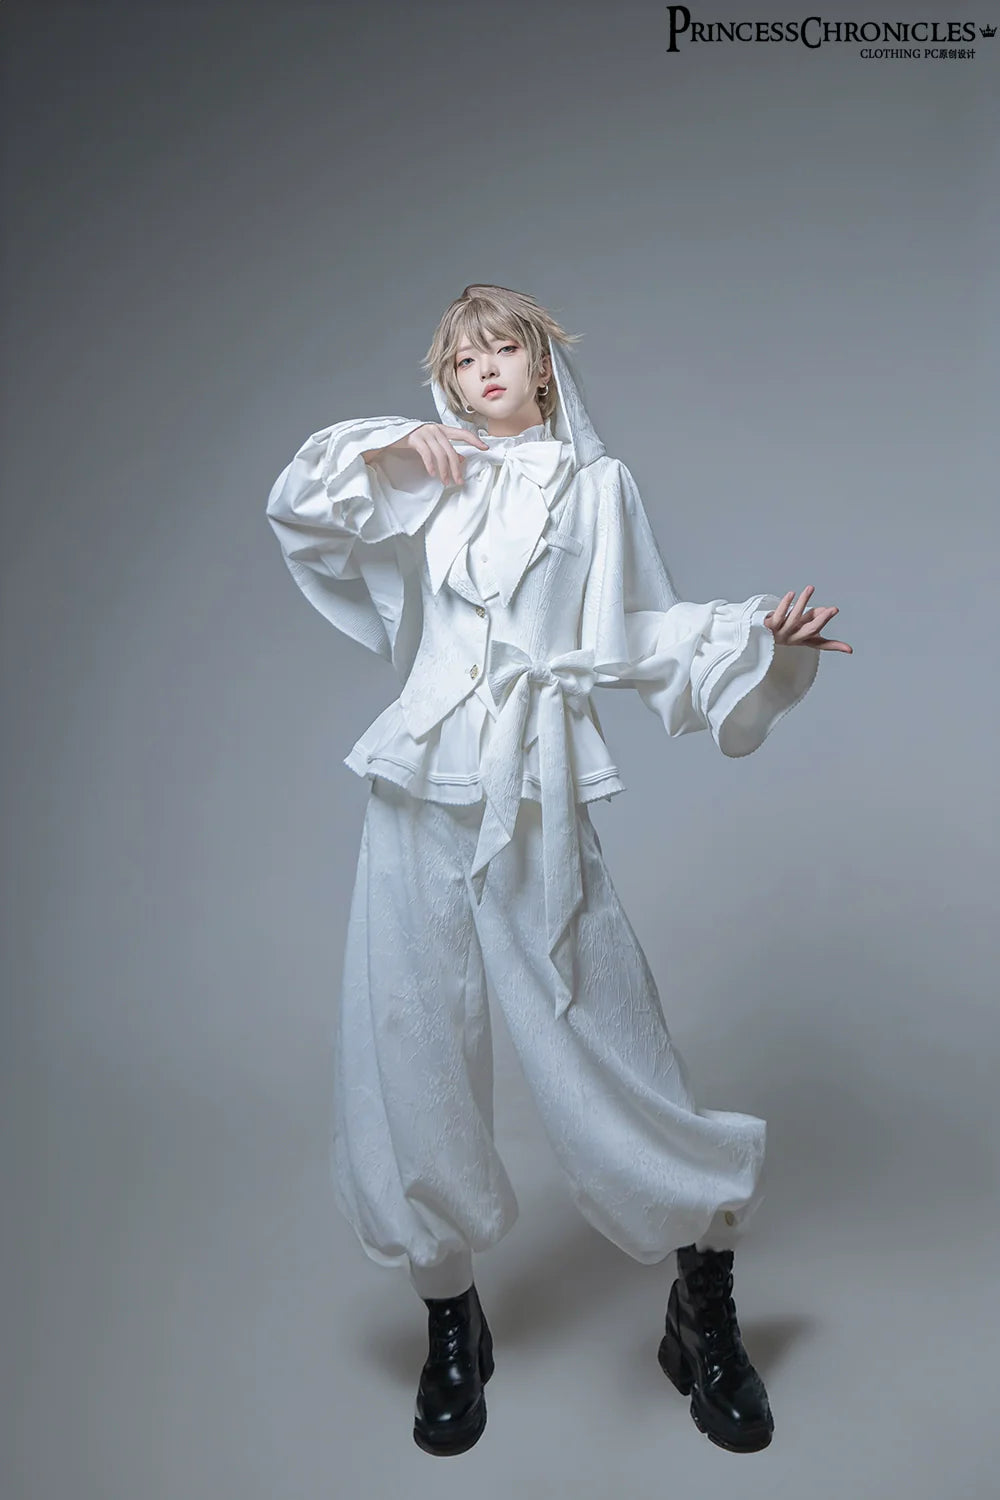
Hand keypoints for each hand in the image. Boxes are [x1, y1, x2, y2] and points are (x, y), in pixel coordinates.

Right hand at [366, 423, 488, 485]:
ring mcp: (425, 433)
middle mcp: (435, 429)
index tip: (486, 448)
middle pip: (451, 450)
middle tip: (458, 481)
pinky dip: (431, 465)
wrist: (390, 436)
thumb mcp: (431, 445)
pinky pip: (427, 454)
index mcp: (441, 429)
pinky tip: (432, 474)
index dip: (475, 440)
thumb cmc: (412, 441)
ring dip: (444, 470)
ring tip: (445, 482)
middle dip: (456, 468)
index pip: (462, 433)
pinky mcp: (414, 438)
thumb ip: (445, 450)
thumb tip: (461, 459)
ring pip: (440, 454)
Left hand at [764, 587, 851, 651]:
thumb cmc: (782, 628)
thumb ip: (814, 617)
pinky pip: (778, 615)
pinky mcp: (770, 627)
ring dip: (803, 602)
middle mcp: (793, 639)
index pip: (822, 645)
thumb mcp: (800, 624)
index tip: (849, 649)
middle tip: (834, 609)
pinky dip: (785, 604)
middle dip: (822, 619)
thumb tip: (827, 610)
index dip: (835, 647)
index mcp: (803, 640)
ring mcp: (781, 633)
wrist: (755, 633)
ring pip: (794, 618)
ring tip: (810, 588)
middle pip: (810, 630)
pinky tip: (791, 593)